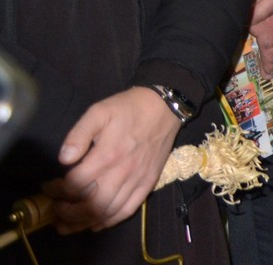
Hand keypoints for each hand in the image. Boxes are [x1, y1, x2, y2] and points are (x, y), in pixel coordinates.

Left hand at [43, 88, 178, 232]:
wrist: (165, 108)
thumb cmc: (128, 109)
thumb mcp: (99, 111)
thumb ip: (79, 134)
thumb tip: (64, 158)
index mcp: (107, 155)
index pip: (75, 184)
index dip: (57, 190)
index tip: (48, 187)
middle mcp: (122, 172)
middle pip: (91, 205)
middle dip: (67, 213)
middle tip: (55, 209)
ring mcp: (137, 180)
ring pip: (108, 212)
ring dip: (84, 222)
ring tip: (67, 223)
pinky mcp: (148, 184)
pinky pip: (127, 210)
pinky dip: (109, 221)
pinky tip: (96, 223)